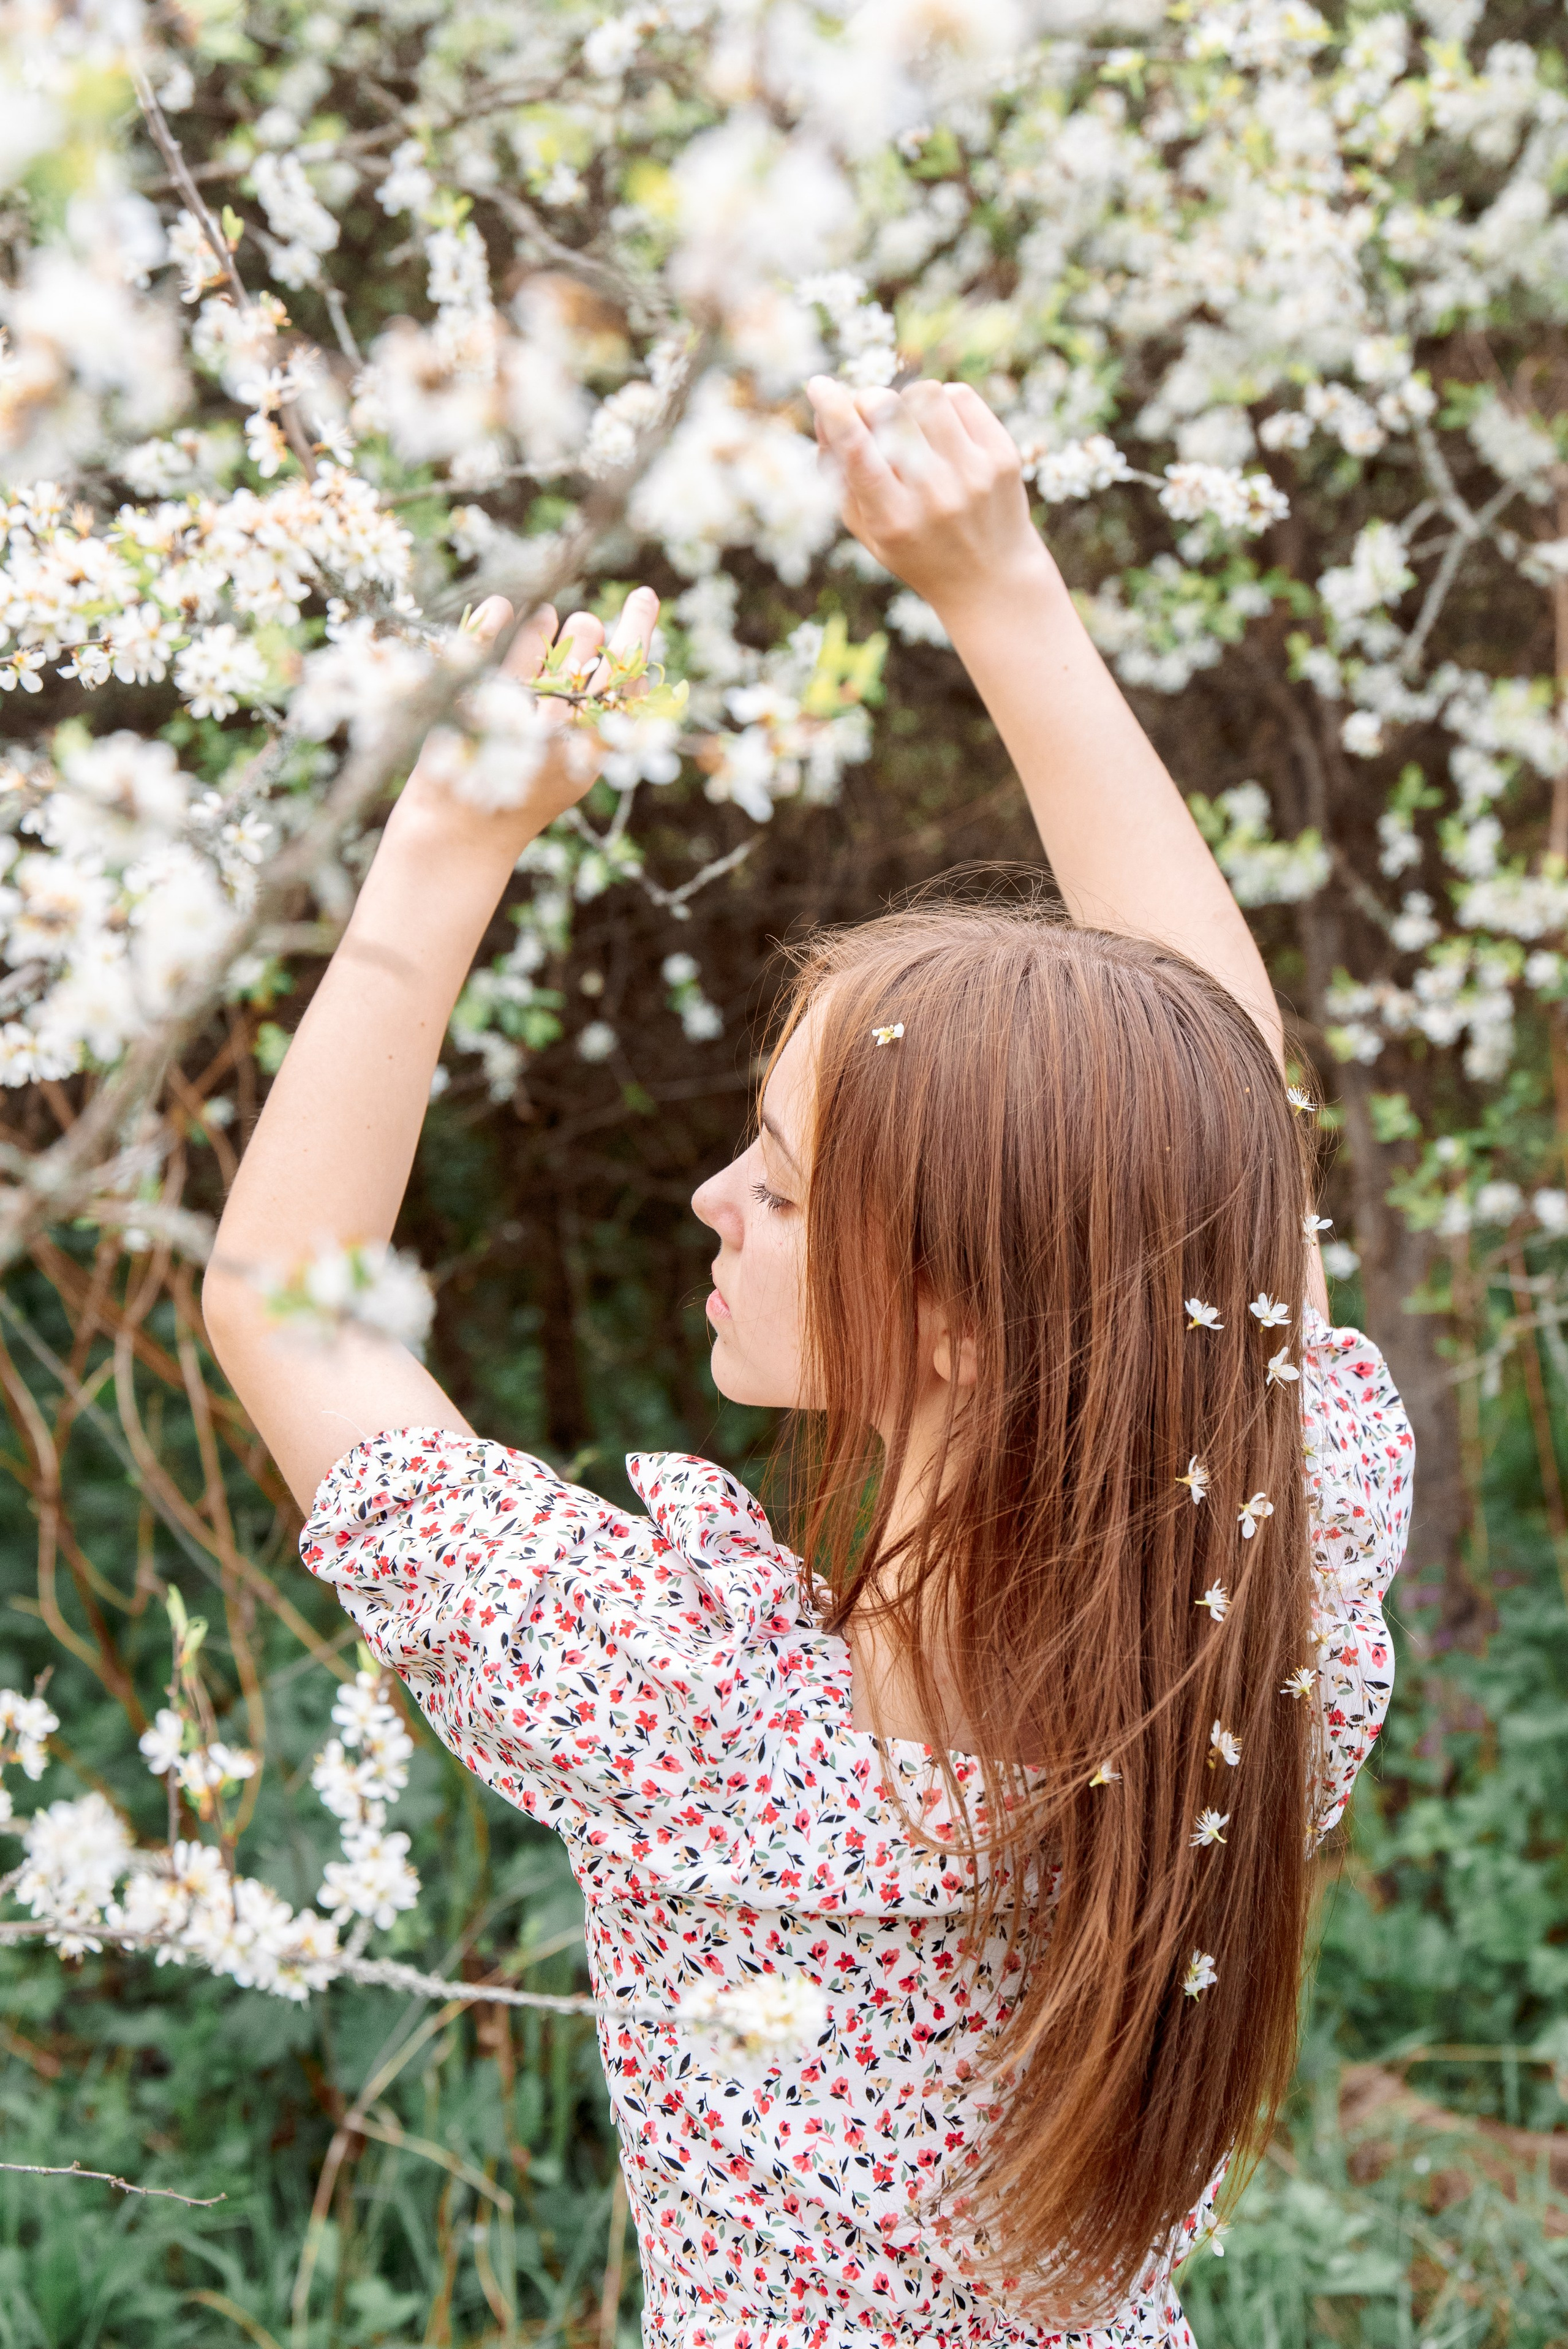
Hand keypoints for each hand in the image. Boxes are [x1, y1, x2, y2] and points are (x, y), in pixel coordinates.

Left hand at [395, 586, 660, 853]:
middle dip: (586, 632)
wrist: (464, 830)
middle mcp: (558, 723)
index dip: (637, 629)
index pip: (625, 669)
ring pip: (544, 627)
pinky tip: (501, 606)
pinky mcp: (469, 699)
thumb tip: (634, 663)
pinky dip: (496, 615)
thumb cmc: (528, 794)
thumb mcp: (581, 762)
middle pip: (587, 638)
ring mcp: (512, 706)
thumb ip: (609, 719)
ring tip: (543, 623)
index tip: (643, 595)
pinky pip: (487, 635)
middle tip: (579, 636)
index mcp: (592, 743)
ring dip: (546, 620)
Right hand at [805, 378, 1048, 617]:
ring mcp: (973, 473)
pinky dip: (942, 401)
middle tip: (869, 412)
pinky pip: (961, 396)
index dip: (832, 409)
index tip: (819, 386)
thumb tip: (825, 410)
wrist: (992, 579)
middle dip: (869, 399)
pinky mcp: (1002, 455)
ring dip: (907, 400)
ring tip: (910, 426)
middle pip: (889, 409)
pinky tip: (940, 429)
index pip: (856, 449)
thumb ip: (840, 474)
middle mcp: (935, 494)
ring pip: (926, 393)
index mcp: (894, 518)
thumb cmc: (916, 549)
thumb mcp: (868, 528)